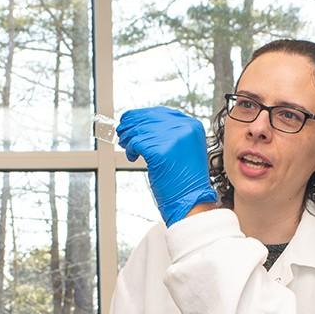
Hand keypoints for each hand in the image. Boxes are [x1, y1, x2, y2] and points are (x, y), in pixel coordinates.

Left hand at [117, 107, 217, 225]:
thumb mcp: (184, 149)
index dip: (142, 115)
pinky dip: (130, 149)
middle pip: (148, 118)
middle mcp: (184, 128)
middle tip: (121, 131)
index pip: (161, 112)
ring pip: (139, 130)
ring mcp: (172, 139)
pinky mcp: (159, 151)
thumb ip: (170, 134)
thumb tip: (144, 123)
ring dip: (128, 138)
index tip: (131, 119)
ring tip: (126, 146)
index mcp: (192, 126)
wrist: (191, 201)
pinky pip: (136, 142)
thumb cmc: (185, 181)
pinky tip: (132, 156)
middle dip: (131, 124)